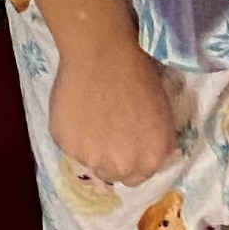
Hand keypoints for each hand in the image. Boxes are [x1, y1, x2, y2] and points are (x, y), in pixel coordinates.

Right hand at [48, 36, 177, 189]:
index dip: (131, 159)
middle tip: (107, 130)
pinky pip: (69, 145)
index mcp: (151, 158)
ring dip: (90, 145)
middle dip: (110, 157)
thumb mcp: (162, 114)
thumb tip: (140, 149)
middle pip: (113, 174)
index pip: (139, 176)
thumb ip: (151, 144)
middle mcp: (123, 166)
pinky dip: (72, 132)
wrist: (103, 54)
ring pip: (89, 160)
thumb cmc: (138, 75)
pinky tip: (77, 107)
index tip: (125, 143)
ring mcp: (91, 158)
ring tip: (91, 114)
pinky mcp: (66, 145)